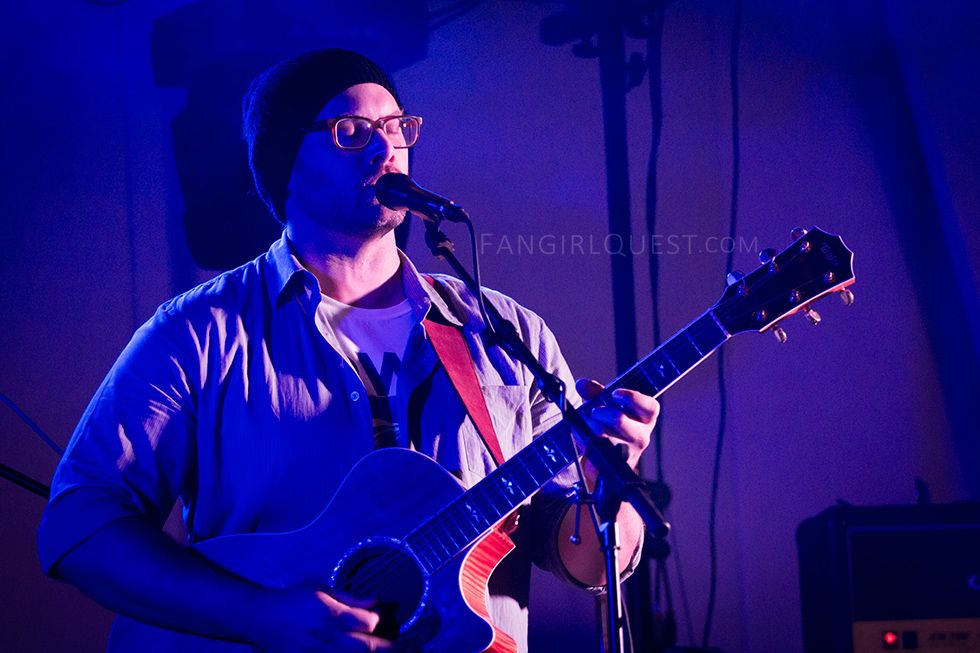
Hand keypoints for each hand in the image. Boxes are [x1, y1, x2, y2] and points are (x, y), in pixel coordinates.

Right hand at [250, 588, 393, 652]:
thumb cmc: (294, 600)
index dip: (378, 621)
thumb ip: (351, 598)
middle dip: (385, 648)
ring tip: (381, 650)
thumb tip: (377, 601)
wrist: (262, 618)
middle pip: (365, 648)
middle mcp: (326, 637)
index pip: (368, 623)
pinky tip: (354, 652)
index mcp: (331, 615)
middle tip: (399, 648)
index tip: (379, 619)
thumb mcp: (322, 590)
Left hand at [576, 378, 658, 470]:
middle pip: (619, 420)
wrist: (604, 455)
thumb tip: (582, 385)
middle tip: (594, 411)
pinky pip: (594, 451)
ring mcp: (629, 452)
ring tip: (584, 422)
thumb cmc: (609, 423)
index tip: (615, 394)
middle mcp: (641, 435)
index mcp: (645, 417)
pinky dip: (583, 440)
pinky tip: (581, 437)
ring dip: (589, 426)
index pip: (650, 407)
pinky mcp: (614, 466)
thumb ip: (594, 391)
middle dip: (601, 412)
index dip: (633, 398)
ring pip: (603, 435)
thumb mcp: (604, 403)